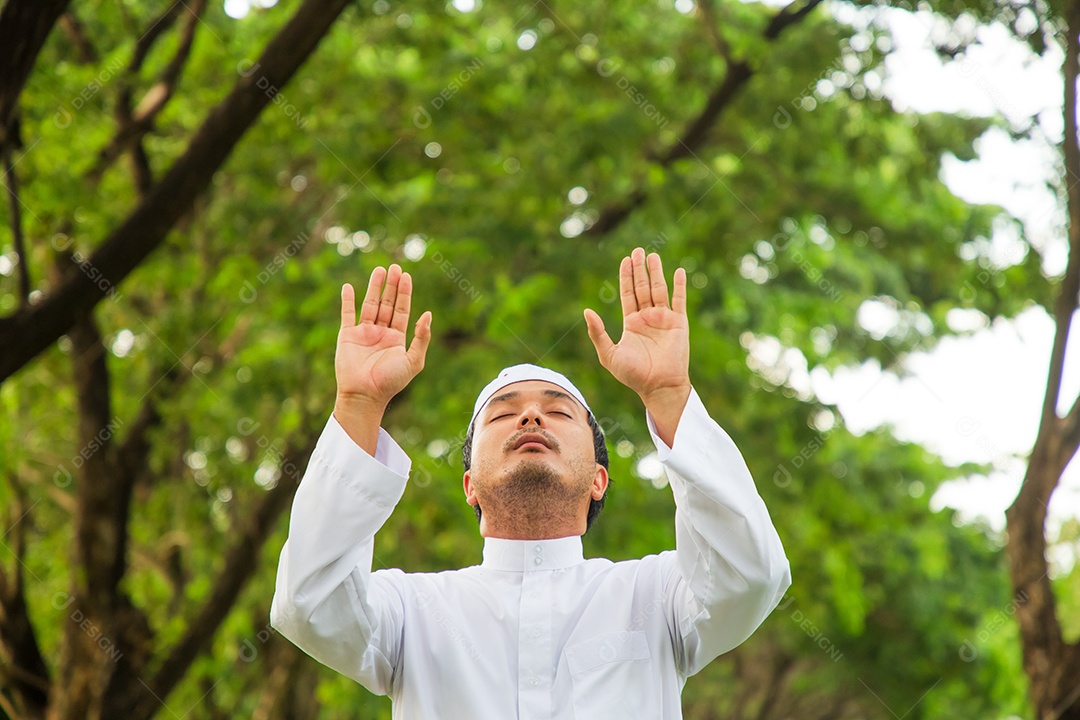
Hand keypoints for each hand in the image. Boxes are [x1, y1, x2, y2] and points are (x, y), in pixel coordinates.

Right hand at [336, 264, 431, 409]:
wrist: (365, 395)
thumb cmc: (391, 382)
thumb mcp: (413, 361)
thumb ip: (422, 338)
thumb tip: (428, 314)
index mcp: (396, 338)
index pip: (402, 310)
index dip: (404, 293)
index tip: (406, 276)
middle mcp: (381, 333)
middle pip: (387, 303)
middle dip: (391, 285)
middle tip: (395, 267)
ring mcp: (364, 333)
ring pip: (370, 304)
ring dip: (374, 287)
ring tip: (379, 270)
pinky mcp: (347, 336)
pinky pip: (347, 314)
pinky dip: (347, 300)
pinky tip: (348, 287)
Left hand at [584, 248, 690, 417]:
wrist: (658, 387)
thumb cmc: (633, 375)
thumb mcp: (609, 354)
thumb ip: (597, 333)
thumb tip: (586, 311)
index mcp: (632, 323)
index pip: (628, 294)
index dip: (626, 277)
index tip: (625, 260)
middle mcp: (648, 318)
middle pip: (642, 287)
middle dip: (639, 269)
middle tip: (637, 251)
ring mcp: (664, 319)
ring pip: (659, 290)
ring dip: (656, 272)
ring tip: (652, 255)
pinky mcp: (678, 323)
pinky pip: (679, 300)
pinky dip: (679, 286)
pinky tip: (678, 271)